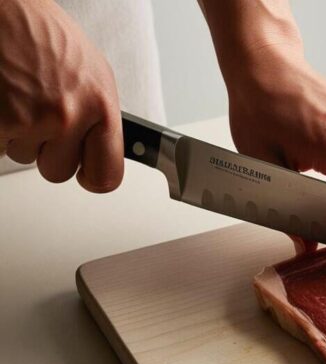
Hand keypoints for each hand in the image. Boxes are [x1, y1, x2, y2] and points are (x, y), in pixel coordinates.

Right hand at [0, 0, 122, 191]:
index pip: (108, 174)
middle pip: (58, 172)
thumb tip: (103, 149)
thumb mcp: (91, 72)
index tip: (86, 173)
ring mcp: (31, 120)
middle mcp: (69, 115)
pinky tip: (4, 101)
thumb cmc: (42, 34)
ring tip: (19, 97)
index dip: (93, 177)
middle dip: (46, 150)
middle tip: (39, 114)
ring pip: (24, 157)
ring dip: (19, 135)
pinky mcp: (0, 122)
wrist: (5, 10)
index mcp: (100, 105)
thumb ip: (100, 116)